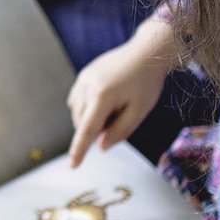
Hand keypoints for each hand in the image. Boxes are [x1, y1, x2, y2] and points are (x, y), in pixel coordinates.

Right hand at [67, 18, 178, 164]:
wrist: (146, 53)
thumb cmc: (146, 83)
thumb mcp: (139, 111)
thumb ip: (120, 132)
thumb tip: (100, 147)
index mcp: (102, 96)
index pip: (87, 130)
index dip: (79, 150)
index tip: (72, 166)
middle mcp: (88, 86)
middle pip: (82, 122)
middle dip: (96, 128)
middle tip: (120, 117)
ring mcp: (83, 79)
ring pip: (78, 111)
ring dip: (90, 118)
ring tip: (115, 106)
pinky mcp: (84, 75)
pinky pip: (78, 99)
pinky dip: (87, 107)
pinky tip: (104, 101)